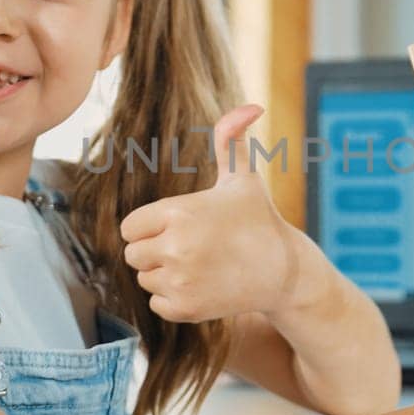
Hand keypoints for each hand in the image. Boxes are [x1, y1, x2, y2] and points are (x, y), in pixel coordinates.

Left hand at [119, 104, 302, 323]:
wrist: (284, 272)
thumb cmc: (259, 220)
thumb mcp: (243, 178)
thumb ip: (232, 140)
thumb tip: (251, 106)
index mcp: (178, 212)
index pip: (129, 227)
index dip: (149, 228)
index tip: (175, 229)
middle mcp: (175, 247)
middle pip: (133, 255)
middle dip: (154, 252)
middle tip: (188, 249)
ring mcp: (179, 280)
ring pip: (145, 280)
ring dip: (164, 276)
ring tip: (198, 267)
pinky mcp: (186, 308)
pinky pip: (156, 304)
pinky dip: (173, 300)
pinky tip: (201, 287)